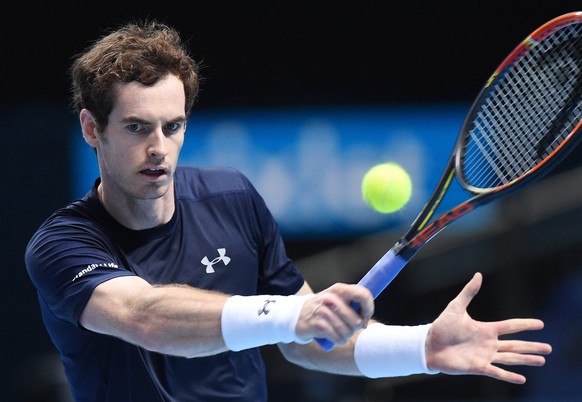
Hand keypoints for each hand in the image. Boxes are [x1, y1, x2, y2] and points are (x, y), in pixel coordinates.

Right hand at [295, 283, 373, 344]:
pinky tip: (334, 338)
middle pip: (356, 320)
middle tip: (348, 327)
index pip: (363, 295)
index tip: (365, 317)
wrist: (297, 315)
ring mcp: (323, 311)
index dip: (369, 308)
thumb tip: (367, 315)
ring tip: (339, 332)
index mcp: (339, 289)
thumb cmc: (323, 308)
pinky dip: (339, 340)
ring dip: (346, 336)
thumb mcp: (336, 299)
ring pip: (348, 331)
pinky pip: (337, 337)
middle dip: (355, 328)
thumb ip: (353, 302)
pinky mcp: (317, 324)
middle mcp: (331, 298)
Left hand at [425, 272, 551, 383]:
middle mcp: (488, 343)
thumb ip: (468, 292)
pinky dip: (509, 376)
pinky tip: (522, 379)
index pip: (510, 326)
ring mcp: (484, 356)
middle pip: (515, 345)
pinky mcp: (477, 367)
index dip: (525, 325)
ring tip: (542, 361)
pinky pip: (496, 372)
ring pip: (510, 358)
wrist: (428, 345)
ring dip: (526, 360)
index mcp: (485, 329)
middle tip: (549, 348)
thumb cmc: (441, 326)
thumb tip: (478, 274)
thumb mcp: (456, 307)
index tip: (540, 324)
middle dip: (532, 346)